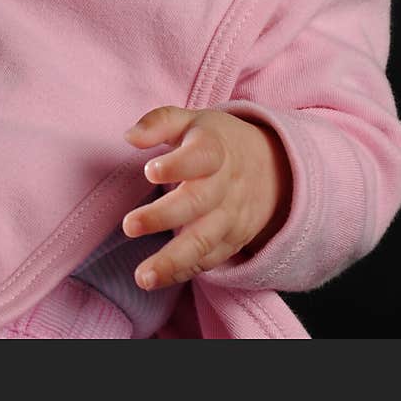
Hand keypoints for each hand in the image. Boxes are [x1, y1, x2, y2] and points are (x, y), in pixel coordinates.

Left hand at [121, 106, 290, 289]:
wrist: (271, 168)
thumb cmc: (216, 141)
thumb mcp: (191, 121)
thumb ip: (159, 123)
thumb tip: (129, 136)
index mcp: (215, 149)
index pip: (201, 157)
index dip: (177, 164)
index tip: (150, 171)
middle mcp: (225, 185)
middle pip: (198, 203)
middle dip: (163, 217)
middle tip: (129, 225)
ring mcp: (230, 216)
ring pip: (203, 241)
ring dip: (173, 260)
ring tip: (142, 277)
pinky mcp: (231, 240)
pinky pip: (208, 260)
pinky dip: (183, 271)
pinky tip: (157, 279)